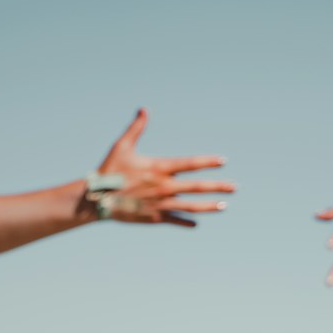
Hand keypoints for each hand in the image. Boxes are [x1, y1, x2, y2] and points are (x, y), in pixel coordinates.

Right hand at [95, 108, 235, 227]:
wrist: (98, 198)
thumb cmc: (110, 170)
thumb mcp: (122, 146)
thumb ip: (137, 128)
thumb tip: (144, 109)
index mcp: (159, 168)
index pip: (189, 164)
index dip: (207, 162)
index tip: (223, 161)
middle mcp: (164, 186)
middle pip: (196, 187)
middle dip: (217, 186)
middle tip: (234, 188)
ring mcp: (161, 203)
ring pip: (191, 206)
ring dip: (209, 206)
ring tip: (224, 206)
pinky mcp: (154, 217)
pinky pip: (175, 220)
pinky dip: (186, 222)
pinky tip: (196, 223)